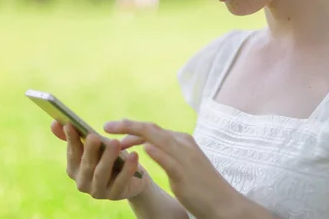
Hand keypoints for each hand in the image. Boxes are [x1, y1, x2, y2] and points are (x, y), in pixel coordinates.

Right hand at [50, 121, 150, 200]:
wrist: (132, 177)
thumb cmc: (110, 157)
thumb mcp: (96, 145)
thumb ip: (76, 136)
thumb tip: (54, 123)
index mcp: (74, 169)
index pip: (72, 154)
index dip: (71, 140)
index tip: (71, 124)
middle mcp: (83, 183)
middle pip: (86, 165)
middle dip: (89, 150)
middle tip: (94, 136)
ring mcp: (98, 191)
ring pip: (101, 173)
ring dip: (108, 157)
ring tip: (116, 142)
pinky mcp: (115, 195)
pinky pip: (121, 181)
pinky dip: (127, 168)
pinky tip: (134, 155)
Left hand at [104, 120, 239, 218]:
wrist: (222, 202)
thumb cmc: (201, 185)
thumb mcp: (182, 163)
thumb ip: (167, 152)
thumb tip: (147, 145)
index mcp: (181, 140)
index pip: (152, 129)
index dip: (131, 128)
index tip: (113, 130)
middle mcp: (182, 143)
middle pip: (151, 129)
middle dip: (127, 125)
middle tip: (106, 126)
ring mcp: (184, 157)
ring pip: (157, 138)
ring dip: (134, 134)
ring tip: (114, 134)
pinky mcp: (184, 173)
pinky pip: (169, 160)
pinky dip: (156, 152)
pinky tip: (143, 148)